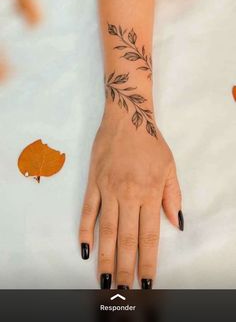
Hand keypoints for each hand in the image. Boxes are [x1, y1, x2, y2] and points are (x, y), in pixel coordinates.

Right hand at [79, 112, 182, 288]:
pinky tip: (85, 248)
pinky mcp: (93, 182)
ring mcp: (108, 189)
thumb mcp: (170, 167)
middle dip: (124, 267)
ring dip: (105, 256)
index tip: (147, 281)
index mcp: (150, 192)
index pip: (149, 236)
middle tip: (121, 290)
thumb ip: (173, 196)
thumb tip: (176, 223)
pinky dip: (85, 230)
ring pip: (105, 229)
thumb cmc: (150, 143)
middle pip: (126, 238)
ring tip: (103, 279)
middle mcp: (129, 195)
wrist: (127, 118)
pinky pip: (88, 210)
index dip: (148, 261)